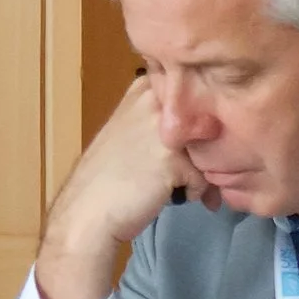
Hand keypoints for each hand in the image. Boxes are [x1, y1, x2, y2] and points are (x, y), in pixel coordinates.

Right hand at [31, 74, 206, 298]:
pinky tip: (170, 196)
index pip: (193, 94)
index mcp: (143, 87)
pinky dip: (193, 191)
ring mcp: (165, 129)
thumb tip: (211, 126)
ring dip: (202, 172)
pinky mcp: (174, 160)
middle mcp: (155, 101)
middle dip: (204, 147)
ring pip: (209, 150)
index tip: (186, 142)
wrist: (88, 211)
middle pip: (205, 121)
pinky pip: (203, 178)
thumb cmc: (108, 174)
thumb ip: (163, 119)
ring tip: (183, 187)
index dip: (195, 122)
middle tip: (189, 168)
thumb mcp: (131, 129)